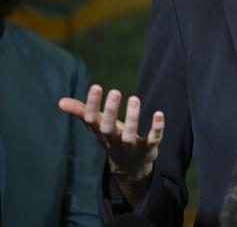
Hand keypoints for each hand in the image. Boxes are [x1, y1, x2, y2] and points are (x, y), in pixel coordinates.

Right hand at [59, 84, 164, 204]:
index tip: (96, 87)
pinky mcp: (148, 149)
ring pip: (130, 135)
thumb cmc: (112, 138)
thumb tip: (60, 102)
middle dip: (111, 112)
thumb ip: (82, 112)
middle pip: (108, 128)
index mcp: (100, 133)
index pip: (91, 120)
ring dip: (133, 118)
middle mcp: (113, 141)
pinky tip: (159, 114)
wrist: (130, 167)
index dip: (92, 105)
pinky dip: (156, 128)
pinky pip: (153, 139)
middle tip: (115, 92)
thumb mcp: (97, 127)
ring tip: (135, 98)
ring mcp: (131, 147)